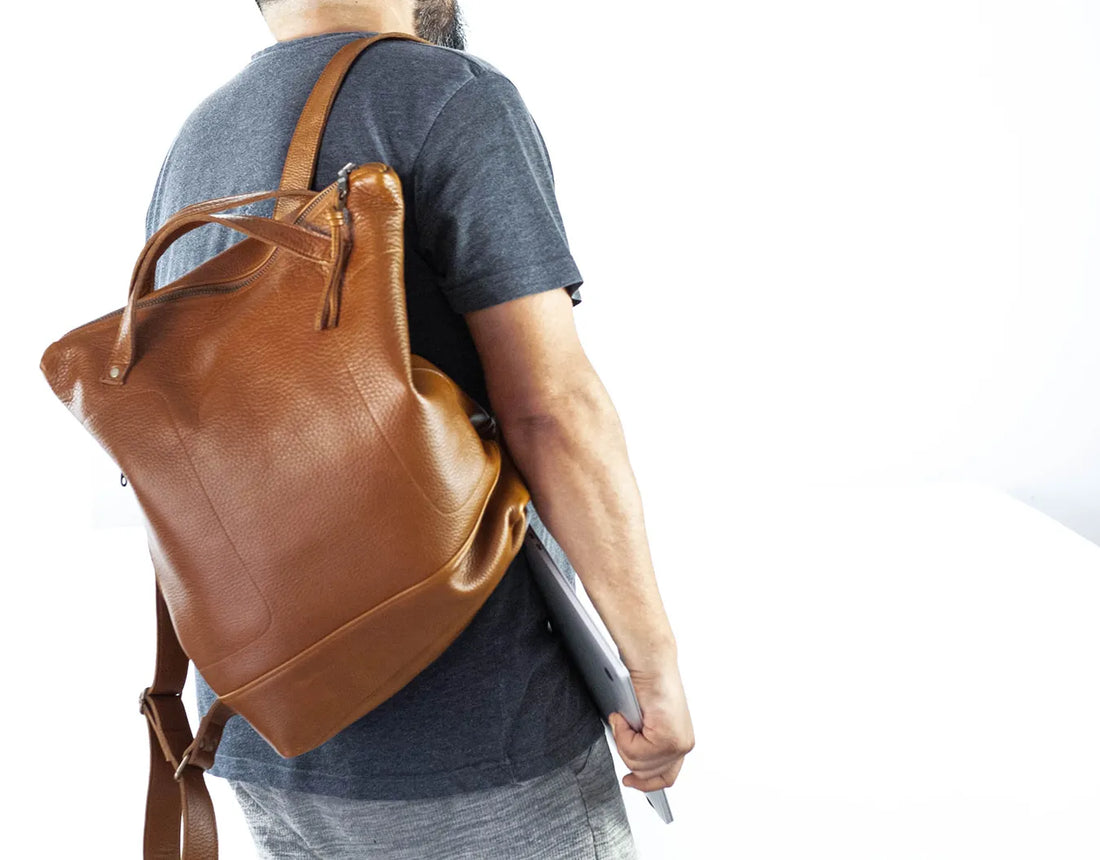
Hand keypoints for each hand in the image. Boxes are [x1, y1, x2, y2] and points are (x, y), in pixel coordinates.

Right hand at [607, 658, 694, 791]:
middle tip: (622, 728)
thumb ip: (646, 745)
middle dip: (627, 752)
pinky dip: (624, 734)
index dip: (646, 783)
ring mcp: (677, 744)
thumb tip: (632, 762)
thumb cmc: (647, 683)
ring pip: (638, 763)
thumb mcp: (647, 723)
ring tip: (625, 719)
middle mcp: (683, 745)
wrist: (651, 663)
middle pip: (646, 773)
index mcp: (680, 743)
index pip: (666, 777)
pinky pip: (635, 751)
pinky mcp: (668, 738)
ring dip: (624, 740)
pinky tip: (626, 717)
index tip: (630, 781)